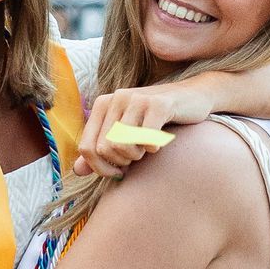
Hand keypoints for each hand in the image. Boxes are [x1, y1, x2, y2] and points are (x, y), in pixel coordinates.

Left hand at [74, 80, 215, 175]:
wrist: (193, 97)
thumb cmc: (155, 120)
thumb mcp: (124, 133)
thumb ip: (100, 151)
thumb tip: (76, 171)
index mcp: (102, 104)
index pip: (86, 148)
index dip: (100, 168)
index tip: (117, 171)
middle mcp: (116, 97)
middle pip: (104, 150)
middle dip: (122, 162)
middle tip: (137, 156)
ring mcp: (136, 98)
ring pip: (121, 145)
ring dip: (137, 155)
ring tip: (146, 147)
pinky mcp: (158, 103)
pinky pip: (146, 139)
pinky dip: (153, 148)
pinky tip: (160, 142)